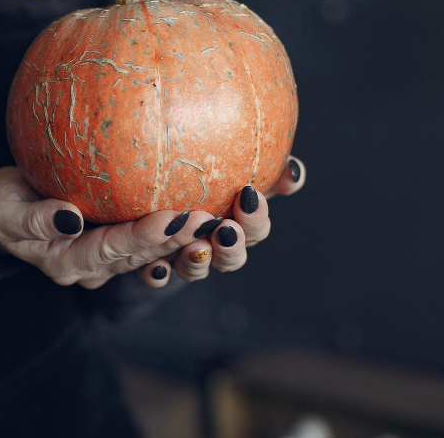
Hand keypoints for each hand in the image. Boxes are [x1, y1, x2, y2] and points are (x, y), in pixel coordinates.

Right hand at [0, 167, 231, 289]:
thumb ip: (35, 219)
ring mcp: (111, 253)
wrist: (3, 211)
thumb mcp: (4, 213)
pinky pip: (157, 234)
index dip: (144, 235)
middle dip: (181, 238)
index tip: (172, 216)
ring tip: (227, 218)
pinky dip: (184, 224)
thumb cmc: (0, 208)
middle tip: (213, 217)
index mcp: (68, 262)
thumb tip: (70, 217)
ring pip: (158, 250)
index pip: (112, 249)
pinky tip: (215, 204)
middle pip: (145, 255)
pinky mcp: (121, 237)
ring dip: (192, 236)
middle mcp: (97, 264)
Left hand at [160, 156, 306, 285]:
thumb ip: (266, 168)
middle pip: (230, 256)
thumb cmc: (201, 175)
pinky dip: (158, 275)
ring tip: (194, 248)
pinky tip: (156, 266)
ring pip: (196, 270)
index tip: (249, 196)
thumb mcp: (233, 166)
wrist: (149, 194)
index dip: (256, 218)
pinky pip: (155, 276)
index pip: (255, 228)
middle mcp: (212, 245)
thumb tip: (294, 172)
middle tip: (226, 229)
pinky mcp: (152, 264)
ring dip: (198, 262)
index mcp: (235, 223)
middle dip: (232, 246)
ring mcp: (183, 257)